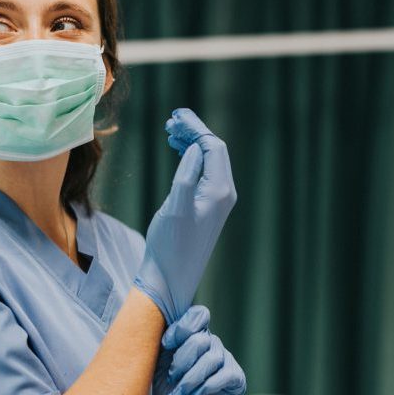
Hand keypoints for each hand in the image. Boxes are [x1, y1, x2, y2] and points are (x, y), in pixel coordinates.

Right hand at [134, 109, 236, 323]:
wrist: (170, 278)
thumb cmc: (170, 246)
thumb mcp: (175, 208)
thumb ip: (186, 175)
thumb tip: (195, 149)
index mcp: (219, 191)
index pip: (213, 147)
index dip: (196, 128)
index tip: (175, 116)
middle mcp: (224, 194)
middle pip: (214, 150)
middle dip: (194, 132)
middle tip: (170, 121)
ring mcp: (217, 201)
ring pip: (209, 160)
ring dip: (192, 143)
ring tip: (170, 132)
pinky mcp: (207, 207)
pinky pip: (204, 173)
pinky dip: (191, 158)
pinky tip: (177, 152)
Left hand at [154, 306, 246, 394]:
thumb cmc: (164, 384)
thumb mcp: (157, 358)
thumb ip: (158, 337)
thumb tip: (152, 317)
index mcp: (193, 334)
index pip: (198, 315)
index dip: (182, 327)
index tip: (166, 344)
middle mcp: (211, 342)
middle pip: (201, 339)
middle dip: (183, 360)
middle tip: (171, 377)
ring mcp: (225, 358)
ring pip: (212, 358)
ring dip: (191, 378)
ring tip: (179, 392)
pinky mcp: (235, 376)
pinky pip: (225, 375)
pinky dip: (206, 387)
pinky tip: (195, 394)